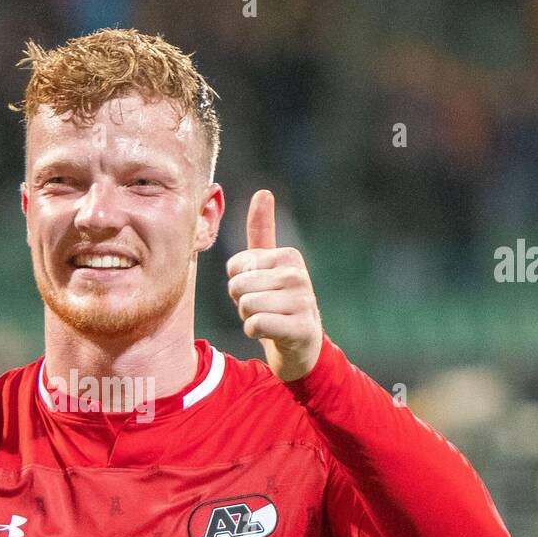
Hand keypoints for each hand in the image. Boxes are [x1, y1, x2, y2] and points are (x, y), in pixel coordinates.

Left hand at [226, 189, 322, 381]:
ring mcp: (302, 301)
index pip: (235, 267)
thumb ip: (262, 231)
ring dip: (249, 318)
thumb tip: (263, 192)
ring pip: (246, 306)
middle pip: (238, 286)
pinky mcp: (301, 328)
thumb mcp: (269, 265)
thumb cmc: (278, 301)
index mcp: (288, 255)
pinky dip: (255, 332)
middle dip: (242, 303)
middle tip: (263, 308)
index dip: (238, 284)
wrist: (301, 344)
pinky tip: (271, 333)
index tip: (259, 290)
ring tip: (269, 319)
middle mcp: (298, 274)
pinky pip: (256, 325)